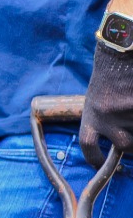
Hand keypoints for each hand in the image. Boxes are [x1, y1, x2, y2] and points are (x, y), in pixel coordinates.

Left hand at [81, 43, 132, 165]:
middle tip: (131, 137)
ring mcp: (127, 112)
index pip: (88, 144)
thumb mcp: (101, 97)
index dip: (94, 158)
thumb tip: (120, 145)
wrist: (122, 52)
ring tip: (129, 109)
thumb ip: (105, 118)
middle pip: (124, 146)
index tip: (100, 164)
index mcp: (92, 113)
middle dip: (131, 146)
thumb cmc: (113, 74)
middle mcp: (107, 116)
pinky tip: (132, 104)